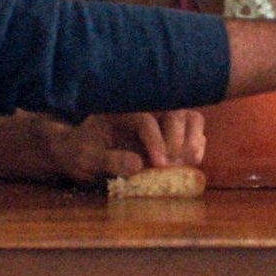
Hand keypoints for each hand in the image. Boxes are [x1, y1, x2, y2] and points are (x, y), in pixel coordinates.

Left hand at [41, 110, 206, 185]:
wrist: (77, 153)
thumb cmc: (78, 152)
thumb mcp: (85, 159)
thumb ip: (109, 160)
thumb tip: (138, 165)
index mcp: (121, 110)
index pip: (145, 119)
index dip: (155, 140)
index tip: (159, 163)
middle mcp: (145, 110)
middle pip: (174, 112)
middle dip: (178, 138)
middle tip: (173, 164)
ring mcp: (160, 121)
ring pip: (190, 118)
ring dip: (193, 139)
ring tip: (189, 162)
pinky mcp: (170, 134)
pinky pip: (194, 132)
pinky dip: (197, 145)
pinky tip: (192, 162)